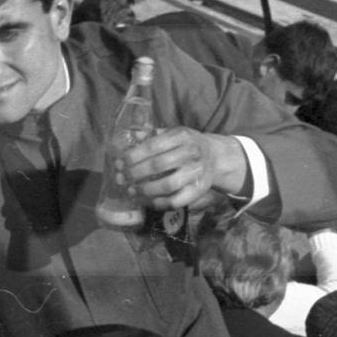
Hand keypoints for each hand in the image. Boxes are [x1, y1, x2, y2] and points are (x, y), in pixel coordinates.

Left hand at [118, 129, 244, 210]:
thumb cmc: (187, 144)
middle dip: (135, 173)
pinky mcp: (199, 190)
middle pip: (158, 165)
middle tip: (122, 178)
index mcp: (182, 136)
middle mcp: (191, 153)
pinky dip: (159, 203)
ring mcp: (196, 173)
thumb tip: (133, 136)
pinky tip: (147, 201)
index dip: (134, 156)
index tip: (120, 163)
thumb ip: (153, 135)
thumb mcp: (173, 133)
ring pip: (168, 185)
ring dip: (146, 190)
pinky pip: (176, 201)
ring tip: (132, 191)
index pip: (153, 146)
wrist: (215, 156)